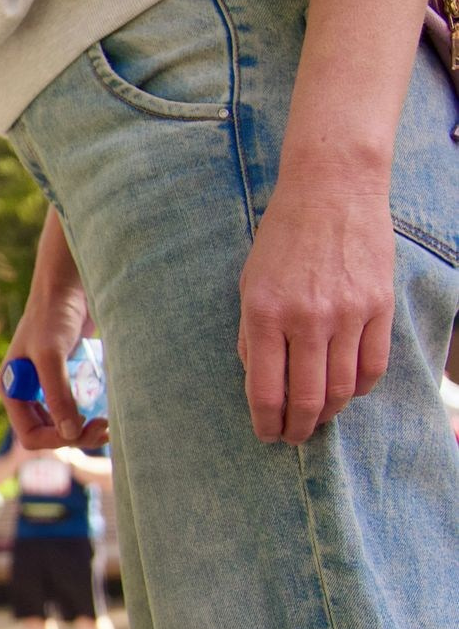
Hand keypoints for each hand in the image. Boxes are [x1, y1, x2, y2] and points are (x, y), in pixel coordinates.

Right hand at [2, 209, 108, 449]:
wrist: (70, 286)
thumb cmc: (54, 315)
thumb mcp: (51, 355)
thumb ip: (58, 395)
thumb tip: (70, 434)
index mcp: (13, 391)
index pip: (31, 435)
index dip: (58, 439)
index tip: (87, 427)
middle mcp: (28, 393)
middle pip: (51, 434)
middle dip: (77, 435)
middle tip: (107, 427)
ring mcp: (48, 387)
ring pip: (67, 424)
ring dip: (87, 427)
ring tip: (110, 420)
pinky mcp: (68, 378)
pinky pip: (79, 407)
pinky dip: (93, 411)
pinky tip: (108, 404)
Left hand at [237, 177, 392, 444]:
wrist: (331, 192)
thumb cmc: (282, 239)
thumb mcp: (250, 285)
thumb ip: (253, 335)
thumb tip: (259, 381)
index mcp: (264, 314)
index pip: (265, 390)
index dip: (266, 422)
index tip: (266, 435)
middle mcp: (306, 319)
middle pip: (306, 398)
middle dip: (298, 428)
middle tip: (294, 437)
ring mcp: (347, 315)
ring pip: (342, 388)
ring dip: (329, 412)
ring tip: (318, 419)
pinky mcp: (379, 307)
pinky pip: (373, 366)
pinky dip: (359, 388)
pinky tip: (347, 392)